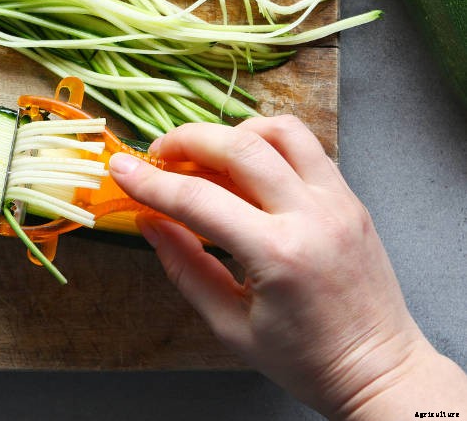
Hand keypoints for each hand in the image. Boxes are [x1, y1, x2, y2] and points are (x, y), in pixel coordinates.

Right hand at [109, 115, 466, 417]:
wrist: (380, 369)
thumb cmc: (302, 359)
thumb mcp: (229, 325)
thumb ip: (185, 267)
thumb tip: (147, 222)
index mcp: (277, 254)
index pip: (198, 199)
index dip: (150, 181)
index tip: (119, 168)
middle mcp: (311, 215)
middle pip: (239, 146)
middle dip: (187, 140)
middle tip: (157, 155)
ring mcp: (337, 200)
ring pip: (279, 130)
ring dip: (232, 132)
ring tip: (205, 156)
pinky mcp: (350, 197)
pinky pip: (306, 146)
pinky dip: (267, 141)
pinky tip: (246, 165)